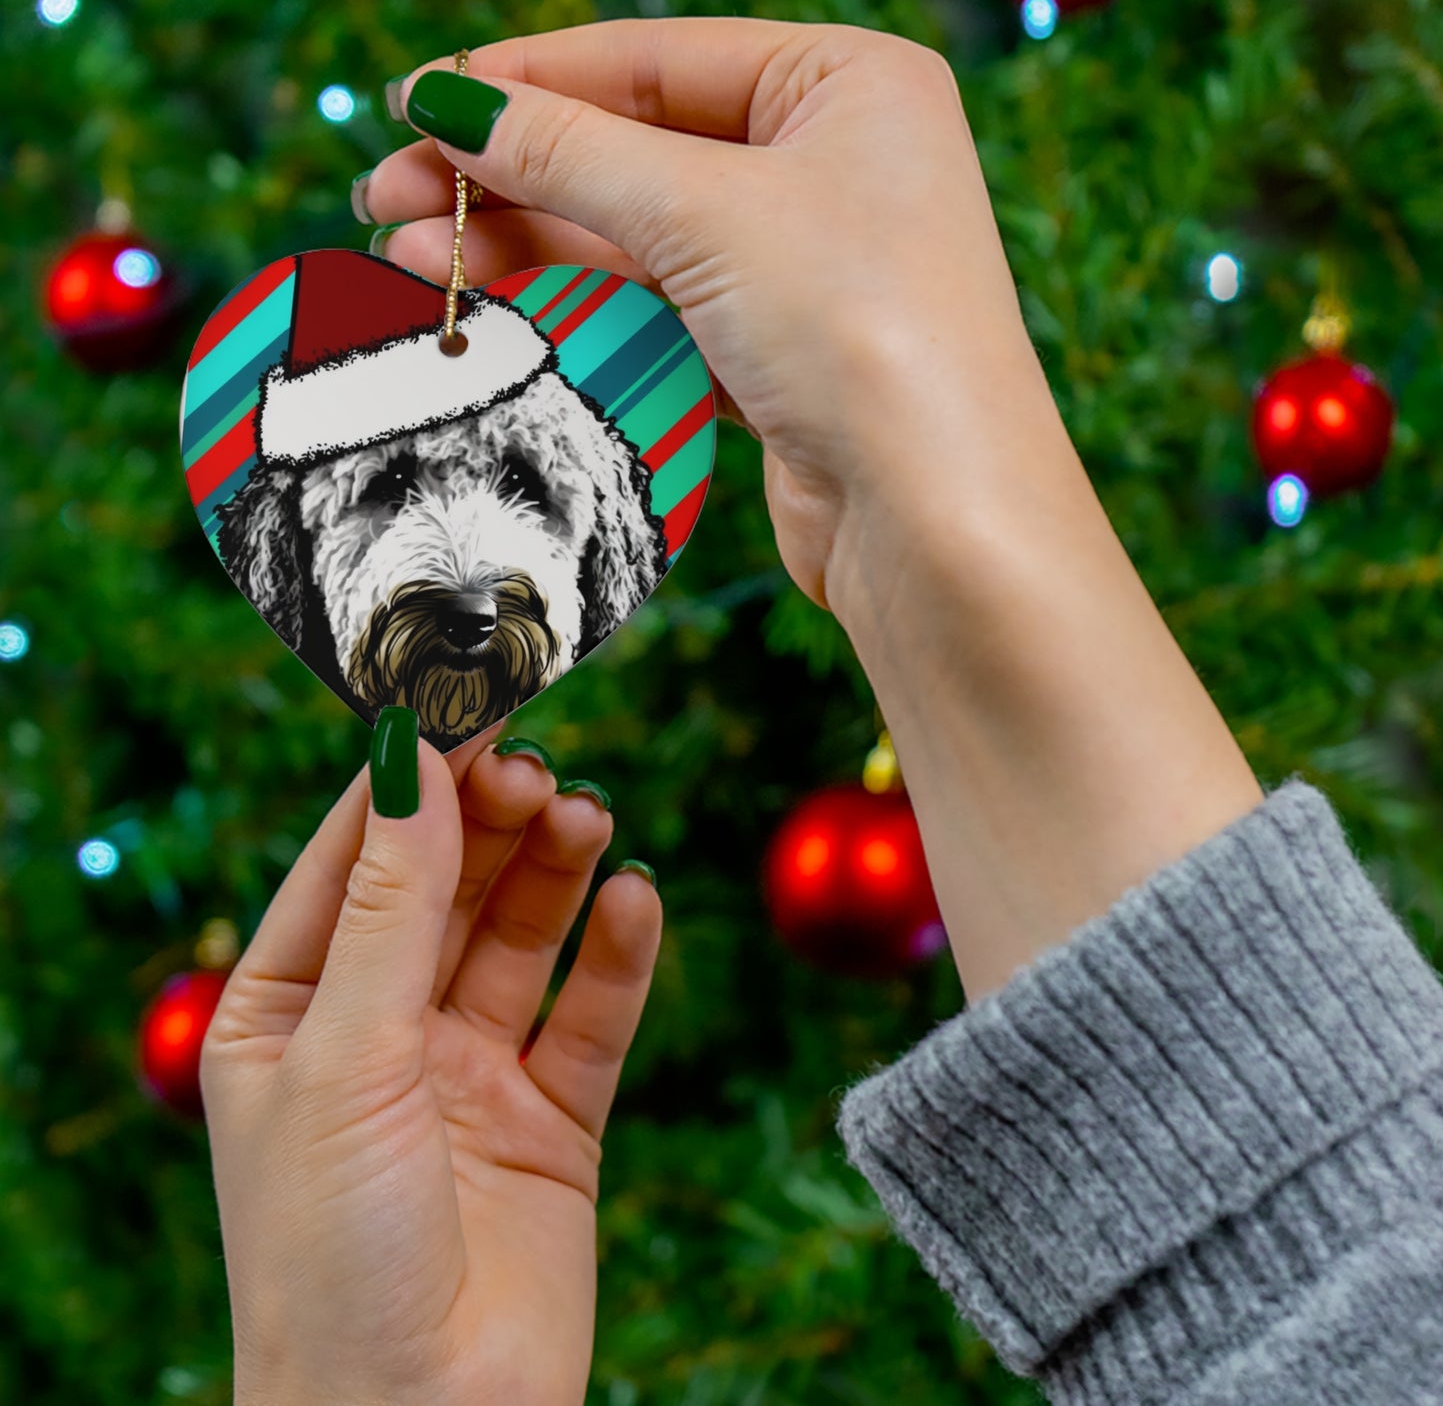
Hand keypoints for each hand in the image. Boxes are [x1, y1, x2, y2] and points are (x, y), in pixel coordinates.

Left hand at [201, 722, 660, 1405]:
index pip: (352, 862)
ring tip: (589, 818)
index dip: (409, 783)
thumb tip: (408, 758)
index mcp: (289, 1014)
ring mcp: (469, 1074)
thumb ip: (391, 906)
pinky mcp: (552, 1120)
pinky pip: (591, 1016)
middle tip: (538, 768)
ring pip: (521, 938)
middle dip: (490, 822)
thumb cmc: (331, 1256)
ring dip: (555, 872)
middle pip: (447, 888)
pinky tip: (635, 900)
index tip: (466, 705)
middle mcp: (380, 1034)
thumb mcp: (346, 1056)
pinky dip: (617, 955)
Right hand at [361, 18, 1048, 617]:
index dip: (527, 79)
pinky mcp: (779, 354)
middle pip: (636, 147)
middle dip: (509, 172)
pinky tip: (496, 304)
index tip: (417, 102)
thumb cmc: (861, 332)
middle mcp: (833, 164)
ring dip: (527, 242)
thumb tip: (448, 103)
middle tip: (387, 196)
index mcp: (848, 83)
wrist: (936, 521)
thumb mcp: (707, 213)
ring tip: (410, 255)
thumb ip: (571, 152)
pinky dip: (580, 305)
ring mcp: (806, 264)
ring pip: (639, 234)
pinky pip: (660, 307)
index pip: (656, 59)